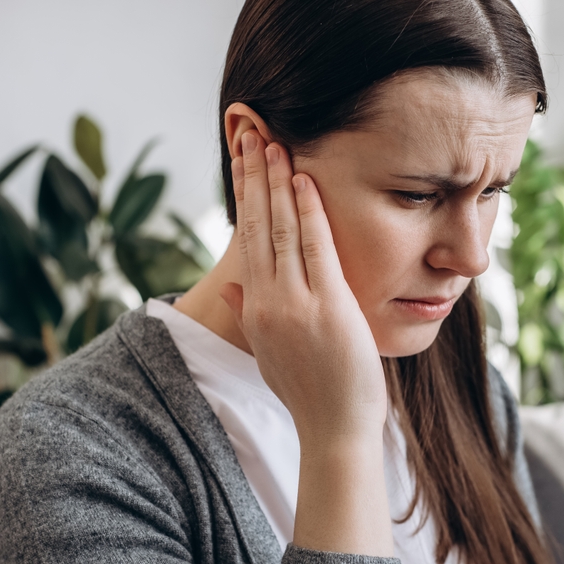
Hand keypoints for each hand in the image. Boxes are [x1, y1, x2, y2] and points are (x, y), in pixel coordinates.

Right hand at [220, 131, 392, 555]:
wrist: (334, 428)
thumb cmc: (310, 393)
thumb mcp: (269, 353)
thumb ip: (249, 316)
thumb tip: (229, 289)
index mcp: (256, 311)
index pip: (246, 241)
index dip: (243, 197)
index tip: (242, 162)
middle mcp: (268, 302)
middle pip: (257, 227)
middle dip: (254, 178)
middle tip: (250, 134)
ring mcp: (295, 303)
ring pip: (280, 231)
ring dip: (276, 184)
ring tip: (272, 144)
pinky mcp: (327, 306)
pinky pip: (314, 249)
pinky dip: (307, 212)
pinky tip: (303, 181)